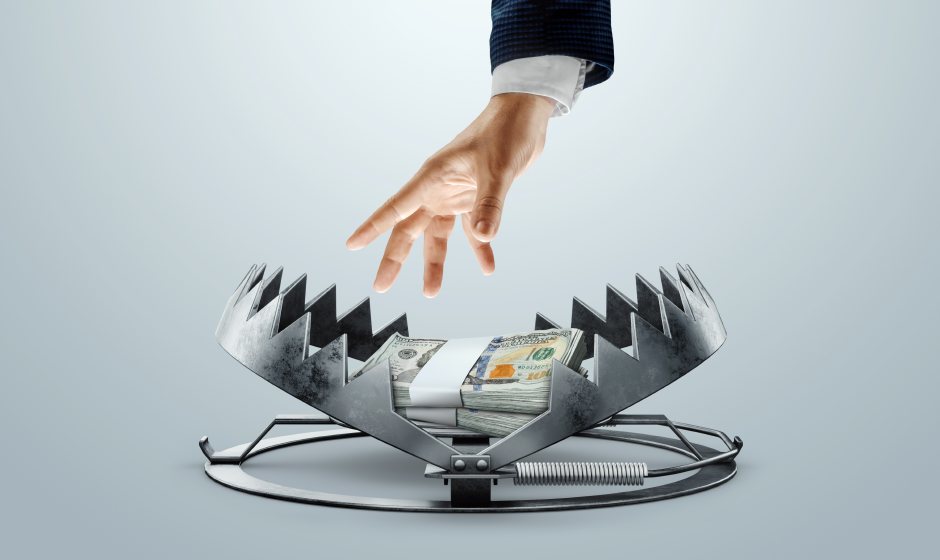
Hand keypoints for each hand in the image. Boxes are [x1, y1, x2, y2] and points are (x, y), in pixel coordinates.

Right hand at [346, 92, 555, 296]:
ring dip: (435, 263)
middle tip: (382, 287)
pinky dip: (479, 249)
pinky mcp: (476, 199)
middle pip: (409, 230)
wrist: (524, 116)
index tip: (352, 245)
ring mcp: (455, 195)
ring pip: (437, 237)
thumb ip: (490, 204)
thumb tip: (484, 236)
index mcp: (433, 177)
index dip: (372, 227)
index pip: (396, 207)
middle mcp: (438, 189)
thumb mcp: (497, 169)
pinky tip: (487, 267)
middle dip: (395, 259)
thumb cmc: (505, 132)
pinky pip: (471, 231)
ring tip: (431, 292)